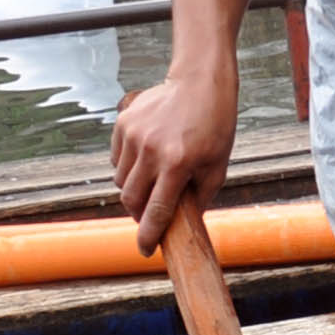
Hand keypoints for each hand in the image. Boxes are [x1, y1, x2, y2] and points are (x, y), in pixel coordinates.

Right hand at [114, 67, 233, 251]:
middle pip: (131, 198)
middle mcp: (151, 150)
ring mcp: (134, 135)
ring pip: (120, 179)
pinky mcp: (123, 123)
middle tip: (149, 215)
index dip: (149, 234)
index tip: (145, 250)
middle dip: (138, 213)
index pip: (157, 210)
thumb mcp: (217, 166)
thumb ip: (199, 197)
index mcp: (178, 163)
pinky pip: (116, 158)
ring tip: (153, 181)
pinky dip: (127, 167)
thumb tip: (182, 224)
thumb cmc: (215, 127)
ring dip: (133, 189)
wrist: (199, 84)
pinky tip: (146, 159)